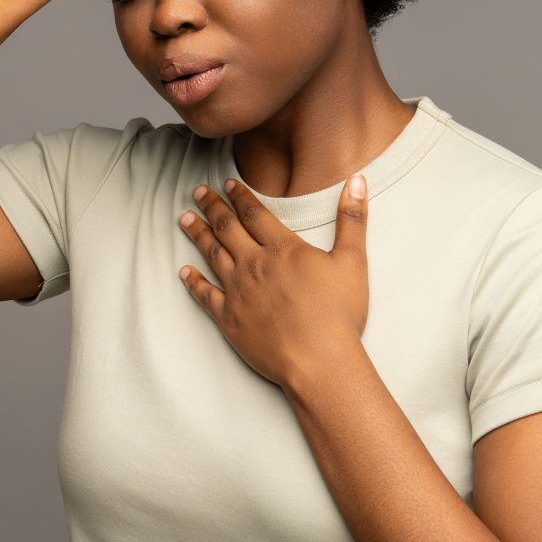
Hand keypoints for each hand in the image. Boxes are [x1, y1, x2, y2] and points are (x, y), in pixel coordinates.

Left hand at [176, 174, 371, 389]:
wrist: (318, 360)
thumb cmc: (339, 314)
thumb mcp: (353, 261)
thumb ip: (352, 219)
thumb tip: (358, 181)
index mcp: (282, 249)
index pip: (255, 214)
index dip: (240, 196)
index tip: (227, 183)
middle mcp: (254, 265)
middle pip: (227, 228)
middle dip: (211, 207)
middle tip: (197, 192)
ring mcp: (238, 292)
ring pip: (212, 255)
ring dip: (197, 234)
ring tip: (184, 219)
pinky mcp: (229, 319)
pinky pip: (204, 295)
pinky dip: (192, 282)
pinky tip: (183, 272)